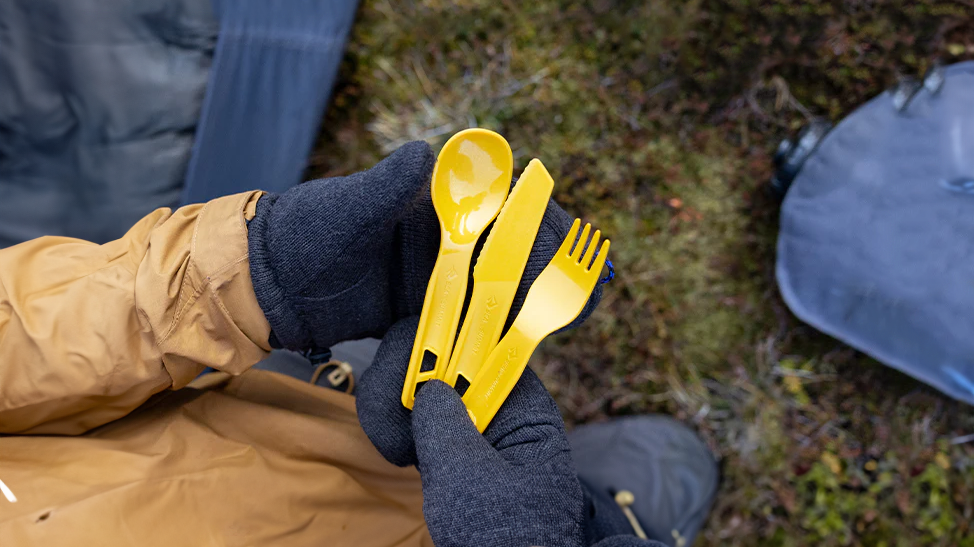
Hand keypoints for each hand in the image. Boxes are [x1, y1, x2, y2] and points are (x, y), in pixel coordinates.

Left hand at [247, 140, 600, 351]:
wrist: (270, 285)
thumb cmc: (303, 233)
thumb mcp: (343, 209)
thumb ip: (382, 186)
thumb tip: (424, 151)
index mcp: (428, 200)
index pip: (497, 202)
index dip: (536, 218)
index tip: (563, 238)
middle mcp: (440, 236)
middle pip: (508, 248)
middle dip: (546, 267)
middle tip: (578, 292)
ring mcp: (434, 276)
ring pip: (495, 285)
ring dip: (529, 301)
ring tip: (567, 319)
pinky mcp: (423, 310)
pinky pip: (468, 319)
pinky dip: (497, 329)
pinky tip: (523, 344)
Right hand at [357, 317, 586, 546]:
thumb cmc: (505, 535)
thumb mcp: (470, 479)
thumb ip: (444, 424)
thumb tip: (426, 386)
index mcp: (519, 400)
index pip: (476, 339)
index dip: (433, 342)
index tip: (407, 383)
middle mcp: (494, 398)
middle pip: (434, 349)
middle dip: (400, 383)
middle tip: (395, 437)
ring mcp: (467, 415)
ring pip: (412, 377)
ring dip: (391, 408)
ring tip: (400, 454)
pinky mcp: (445, 434)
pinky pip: (408, 406)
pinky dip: (393, 424)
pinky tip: (402, 454)